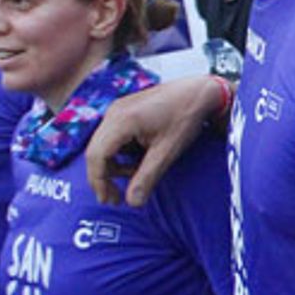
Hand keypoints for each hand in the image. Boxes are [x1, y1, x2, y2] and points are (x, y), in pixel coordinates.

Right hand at [88, 76, 225, 206]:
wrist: (199, 91)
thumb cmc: (186, 116)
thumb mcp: (167, 151)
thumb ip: (147, 177)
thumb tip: (132, 203)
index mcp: (121, 120)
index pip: (96, 156)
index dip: (99, 182)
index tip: (110, 200)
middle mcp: (113, 113)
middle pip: (95, 151)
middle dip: (103, 177)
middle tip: (115, 199)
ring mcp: (117, 110)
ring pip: (102, 145)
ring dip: (113, 165)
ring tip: (135, 177)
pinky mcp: (124, 111)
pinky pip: (112, 137)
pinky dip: (119, 153)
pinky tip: (138, 161)